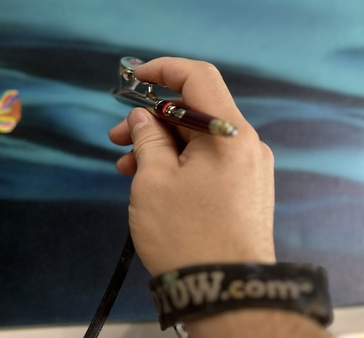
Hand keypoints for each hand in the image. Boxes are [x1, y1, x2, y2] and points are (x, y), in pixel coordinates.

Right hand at [109, 57, 275, 276]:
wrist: (226, 294)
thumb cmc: (186, 235)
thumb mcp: (153, 181)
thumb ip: (147, 138)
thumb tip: (143, 117)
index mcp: (229, 134)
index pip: (199, 78)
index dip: (163, 69)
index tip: (133, 77)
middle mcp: (245, 145)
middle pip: (194, 111)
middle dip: (152, 119)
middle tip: (116, 137)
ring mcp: (247, 169)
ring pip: (197, 139)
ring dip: (160, 144)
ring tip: (126, 167)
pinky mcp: (243, 190)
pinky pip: (207, 161)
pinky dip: (177, 162)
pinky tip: (150, 180)